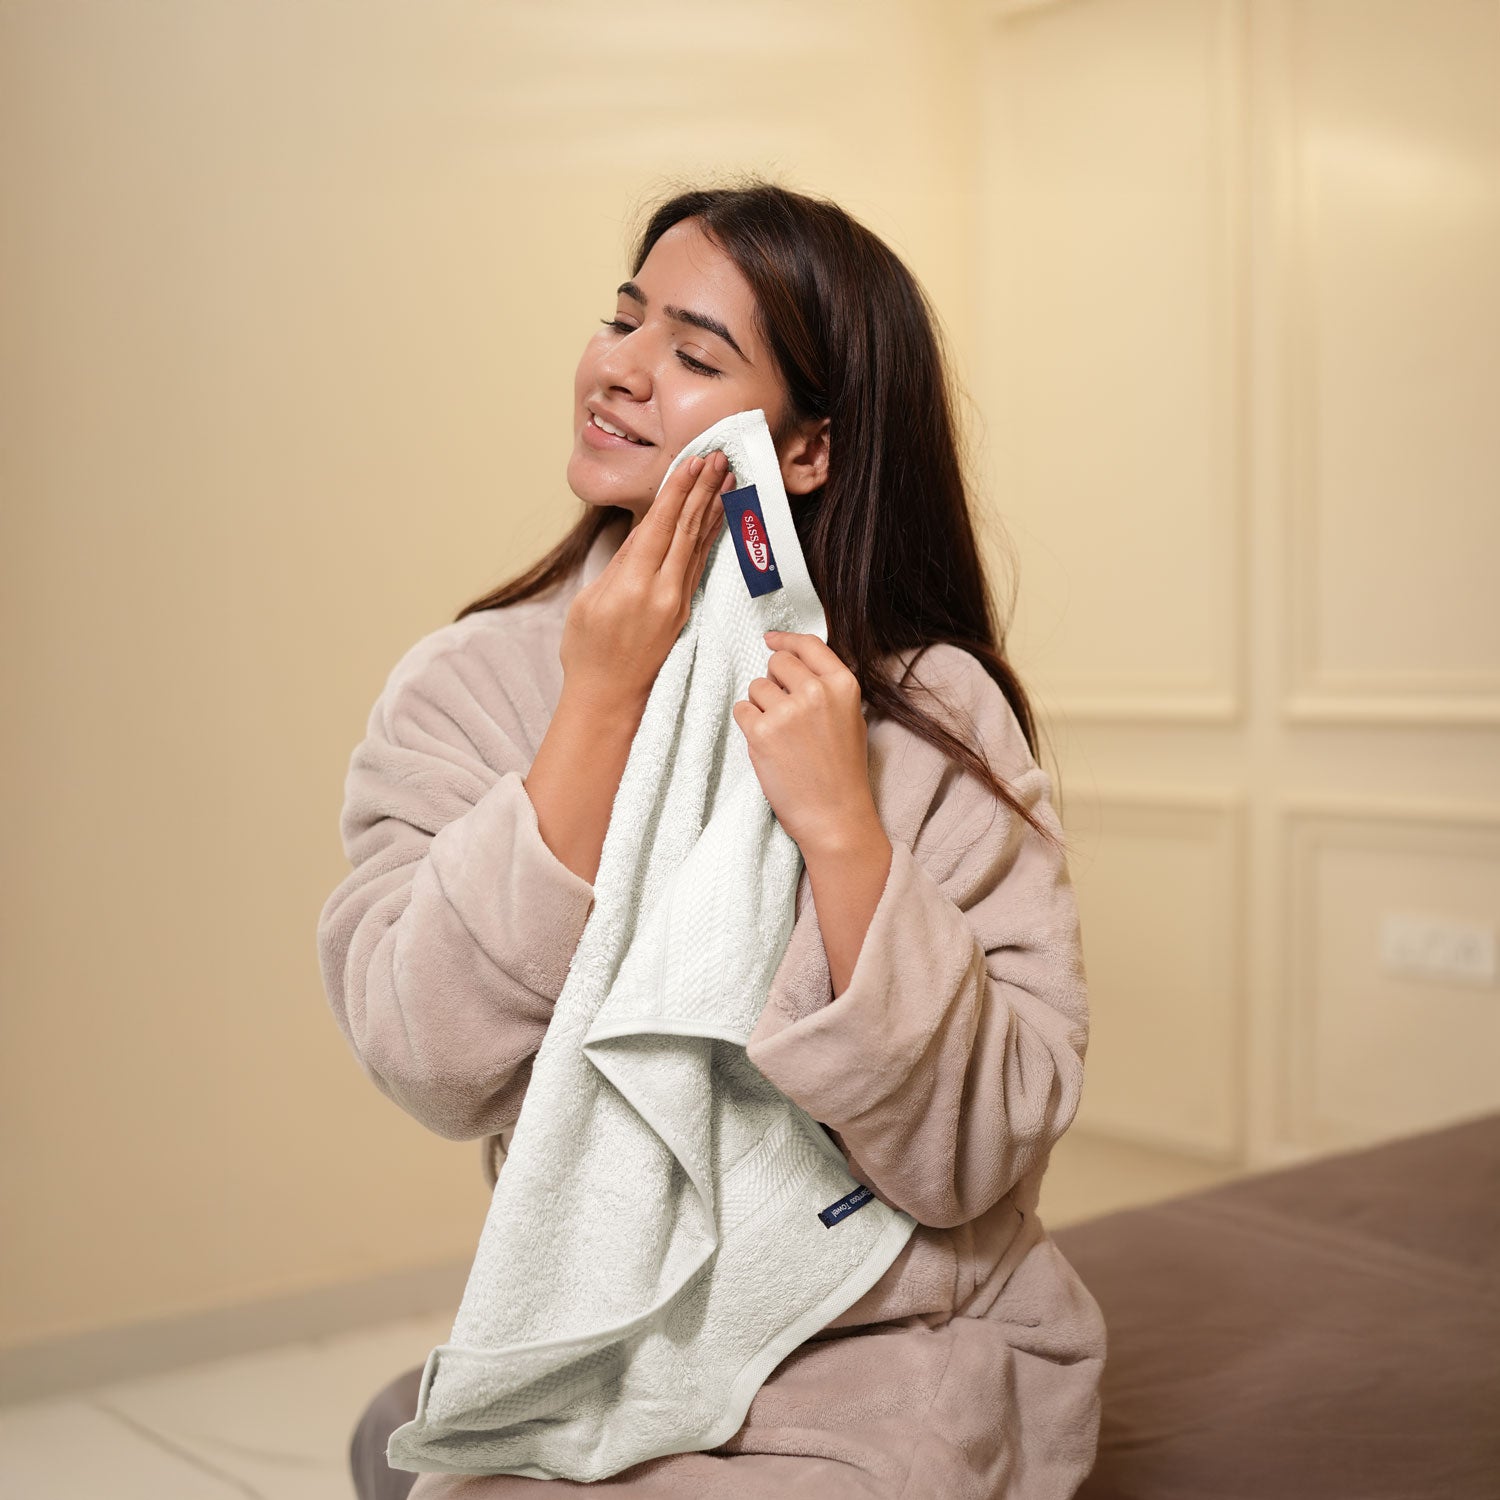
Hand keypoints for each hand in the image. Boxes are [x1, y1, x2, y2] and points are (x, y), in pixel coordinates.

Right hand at [561, 451, 732, 711]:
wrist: (609, 698)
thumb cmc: (587, 651)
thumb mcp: (589, 601)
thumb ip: (618, 564)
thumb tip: (642, 531)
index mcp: (632, 585)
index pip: (660, 525)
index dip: (678, 490)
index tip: (693, 461)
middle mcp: (661, 592)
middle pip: (687, 530)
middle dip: (703, 490)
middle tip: (719, 457)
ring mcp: (677, 602)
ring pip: (699, 545)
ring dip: (713, 508)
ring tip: (727, 478)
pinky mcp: (684, 611)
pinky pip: (699, 564)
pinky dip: (709, 536)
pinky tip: (717, 517)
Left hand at [732, 630, 880, 852]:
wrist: (834, 816)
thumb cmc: (842, 772)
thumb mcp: (849, 718)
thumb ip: (826, 687)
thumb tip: (790, 659)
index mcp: (843, 685)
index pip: (809, 645)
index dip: (786, 640)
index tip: (771, 640)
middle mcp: (816, 692)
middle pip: (777, 662)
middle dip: (774, 681)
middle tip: (784, 711)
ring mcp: (787, 711)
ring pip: (756, 686)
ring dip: (761, 706)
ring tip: (781, 736)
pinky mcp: (762, 731)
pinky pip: (742, 709)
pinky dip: (748, 724)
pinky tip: (767, 745)